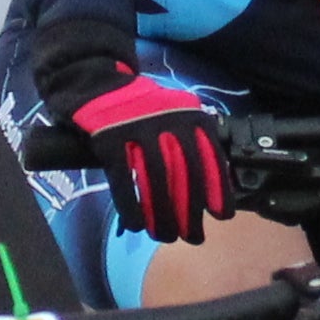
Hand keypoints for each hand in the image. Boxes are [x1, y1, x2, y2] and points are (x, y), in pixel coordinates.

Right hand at [58, 68, 233, 240]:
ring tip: (165, 236)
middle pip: (185, 175)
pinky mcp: (109, 140)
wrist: (97, 82)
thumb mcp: (176, 111)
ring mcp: (137, 129)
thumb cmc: (142, 105)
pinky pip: (123, 180)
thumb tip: (211, 184)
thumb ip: (193, 138)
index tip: (222, 216)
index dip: (218, 189)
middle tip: (193, 237)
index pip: (209, 157)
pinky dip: (131, 206)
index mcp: (189, 114)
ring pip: (156, 181)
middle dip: (191, 212)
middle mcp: (167, 121)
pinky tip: (136, 225)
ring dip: (162, 215)